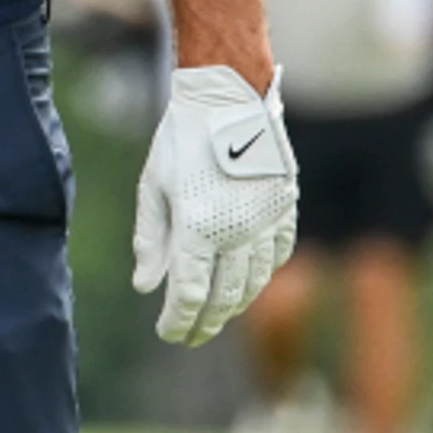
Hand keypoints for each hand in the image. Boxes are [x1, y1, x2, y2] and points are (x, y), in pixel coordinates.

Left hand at [131, 65, 298, 344]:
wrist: (229, 97)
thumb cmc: (182, 140)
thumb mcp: (153, 186)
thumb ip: (150, 240)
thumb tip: (146, 287)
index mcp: (198, 228)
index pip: (190, 294)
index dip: (179, 320)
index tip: (168, 333)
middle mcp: (237, 232)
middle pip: (225, 298)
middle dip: (206, 323)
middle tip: (192, 335)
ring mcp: (267, 221)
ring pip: (255, 281)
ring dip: (235, 304)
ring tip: (217, 314)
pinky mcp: (286, 208)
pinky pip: (279, 254)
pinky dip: (263, 274)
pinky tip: (249, 280)